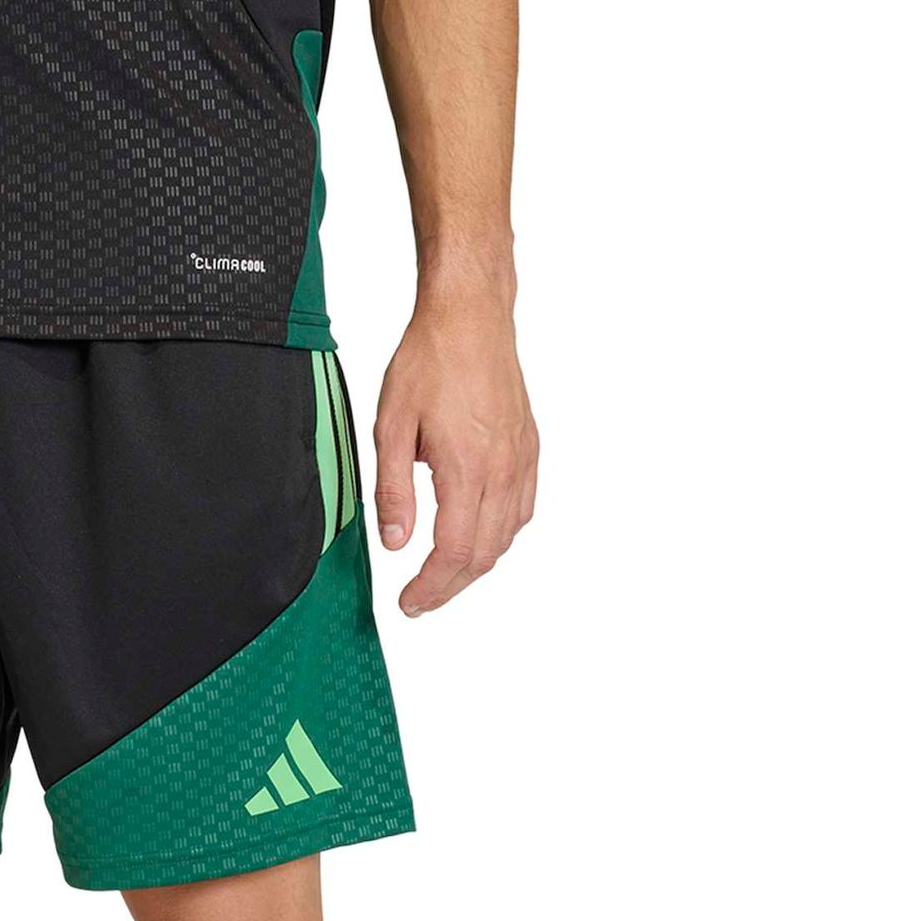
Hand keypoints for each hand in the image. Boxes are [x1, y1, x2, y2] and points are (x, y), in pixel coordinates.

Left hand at [373, 288, 536, 614]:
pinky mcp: (529, 449)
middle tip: (420, 600)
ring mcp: (521, 460)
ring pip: (506, 537)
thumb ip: (393, 491)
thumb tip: (394, 542)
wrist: (471, 317)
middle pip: (483, 555)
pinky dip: (499, 537)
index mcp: (467, 468)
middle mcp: (502, 470)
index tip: (409, 603)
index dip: (431, 587)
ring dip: (475, 566)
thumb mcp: (391, 427)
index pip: (453, 552)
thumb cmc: (429, 361)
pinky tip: (476, 538)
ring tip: (442, 576)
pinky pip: (521, 511)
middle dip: (450, 587)